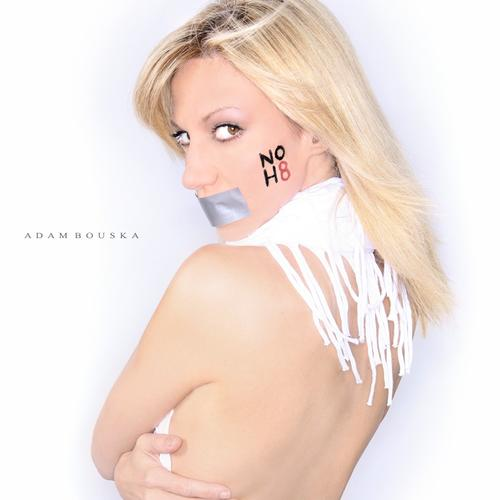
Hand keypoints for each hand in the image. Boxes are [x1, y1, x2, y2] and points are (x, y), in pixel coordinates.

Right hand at [113, 432, 232, 498]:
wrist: (122, 475)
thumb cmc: (138, 456)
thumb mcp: (144, 442)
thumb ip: (160, 441)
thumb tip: (178, 442)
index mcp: (153, 478)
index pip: (183, 487)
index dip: (204, 490)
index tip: (224, 490)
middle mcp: (152, 496)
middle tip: (227, 496)